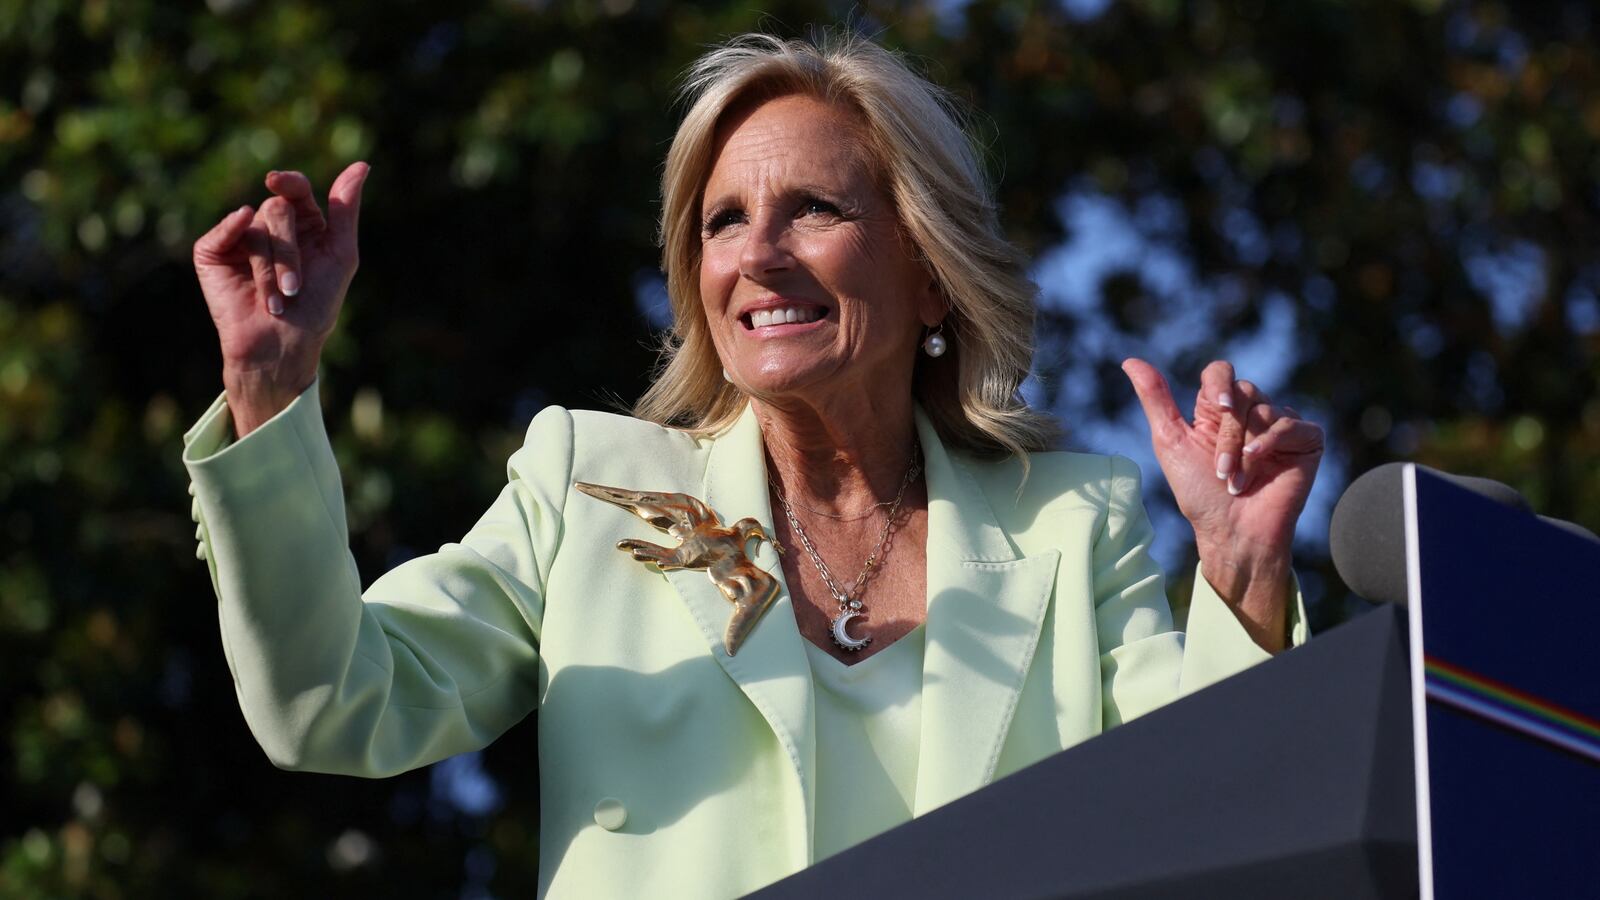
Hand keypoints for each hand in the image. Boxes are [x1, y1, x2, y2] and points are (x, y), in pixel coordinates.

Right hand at [192, 162, 369, 435]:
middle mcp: (270, 226)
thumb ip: (347, 210)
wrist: (282, 346)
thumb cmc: (317, 305)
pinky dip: (232, 236)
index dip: (290, 181)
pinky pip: (222, 232)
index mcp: (303, 223)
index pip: (295, 188)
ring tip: (276, 301)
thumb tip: (363, 165)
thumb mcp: (341, 254)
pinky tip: (241, 255)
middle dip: (290, 252)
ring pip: (256, 225)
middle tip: (294, 289)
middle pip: (278, 208)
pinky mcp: (212, 252)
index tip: (280, 183)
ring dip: (271, 268)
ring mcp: (240, 237)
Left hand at [1122, 358, 1323, 650]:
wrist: (1231, 533)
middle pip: (1242, 394)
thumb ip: (1156, 400)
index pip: (1220, 373)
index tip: (1219, 404)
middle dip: (1227, 435)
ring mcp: (1279, 426)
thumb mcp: (1171, 442)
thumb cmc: (1199, 494)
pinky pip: (1293, 424)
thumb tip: (1129, 361)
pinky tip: (1262, 466)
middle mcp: (1250, 414)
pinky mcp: (1306, 441)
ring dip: (1245, 449)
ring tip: (1236, 482)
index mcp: (1218, 411)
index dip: (1220, 383)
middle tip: (1221, 471)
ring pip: (1265, 410)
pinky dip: (1274, 443)